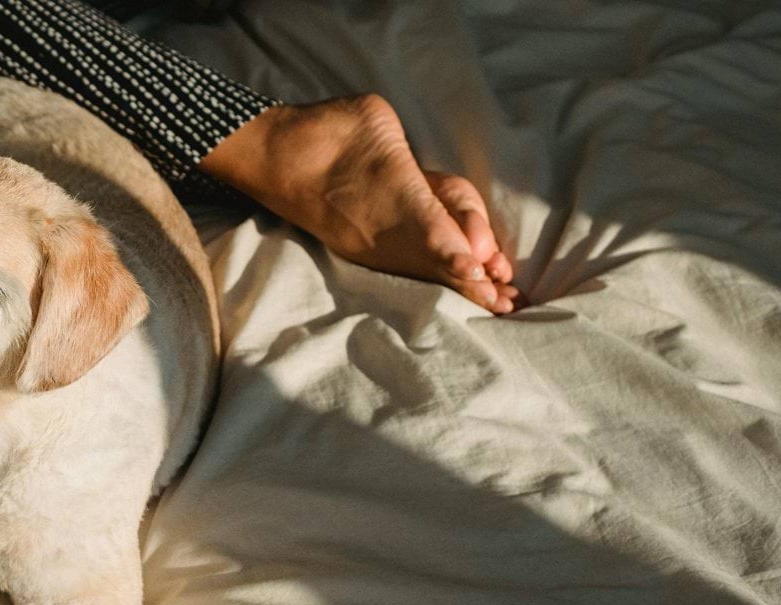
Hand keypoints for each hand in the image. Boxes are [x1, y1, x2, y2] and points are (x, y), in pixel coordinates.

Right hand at [200, 95, 522, 313]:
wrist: (273, 156)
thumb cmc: (330, 130)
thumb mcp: (381, 124)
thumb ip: (413, 156)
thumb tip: (438, 199)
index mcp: (393, 196)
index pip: (433, 232)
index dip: (459, 255)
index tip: (480, 274)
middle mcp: (382, 232)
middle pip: (436, 262)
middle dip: (473, 284)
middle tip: (507, 304)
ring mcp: (370, 247)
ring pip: (421, 270)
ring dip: (457, 286)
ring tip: (491, 301)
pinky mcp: (359, 252)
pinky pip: (404, 268)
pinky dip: (431, 276)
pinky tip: (451, 282)